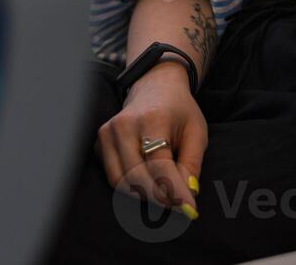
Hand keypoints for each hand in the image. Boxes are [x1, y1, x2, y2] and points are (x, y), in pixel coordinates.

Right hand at [96, 63, 205, 218]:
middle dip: (160, 197)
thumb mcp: (196, 131)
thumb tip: (188, 195)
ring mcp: (108, 133)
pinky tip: (147, 182)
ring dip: (144, 194)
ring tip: (165, 194)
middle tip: (178, 205)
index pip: (160, 165)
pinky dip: (130, 186)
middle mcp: (124, 125)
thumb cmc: (179, 111)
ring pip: (121, 182)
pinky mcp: (99, 143)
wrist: (155, 87)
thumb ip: (192, 163)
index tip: (189, 208)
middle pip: (137, 177)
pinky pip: (113, 176)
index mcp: (153, 119)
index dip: (174, 191)